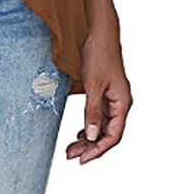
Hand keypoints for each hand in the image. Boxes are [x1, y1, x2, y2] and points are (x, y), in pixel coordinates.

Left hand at [66, 26, 132, 163]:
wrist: (100, 34)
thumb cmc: (99, 55)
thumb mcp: (93, 85)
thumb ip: (92, 111)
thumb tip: (92, 135)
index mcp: (122, 103)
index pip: (113, 136)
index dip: (98, 150)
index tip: (83, 159)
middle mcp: (121, 103)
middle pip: (107, 133)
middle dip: (90, 146)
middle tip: (71, 155)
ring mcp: (114, 98)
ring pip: (102, 125)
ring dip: (88, 137)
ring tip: (72, 146)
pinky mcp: (106, 92)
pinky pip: (99, 115)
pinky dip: (90, 124)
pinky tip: (81, 132)